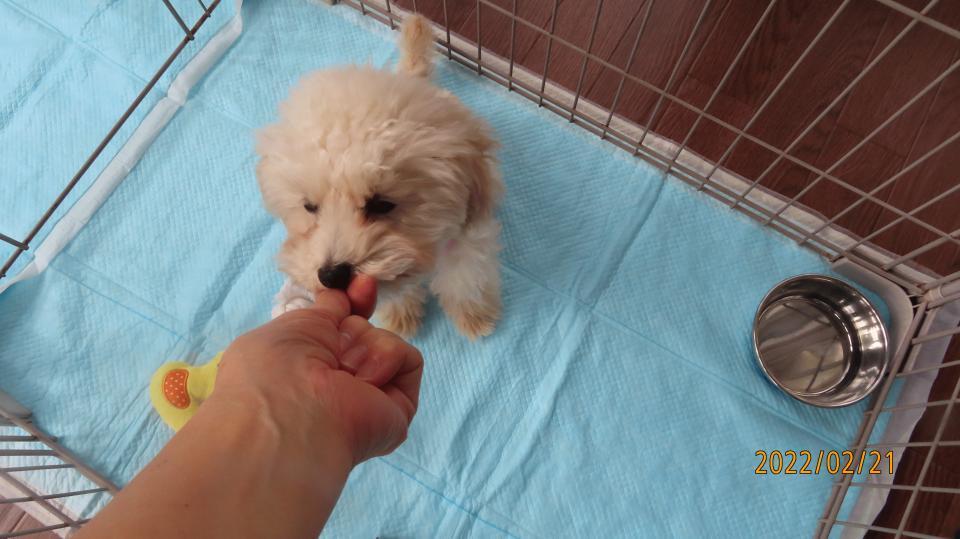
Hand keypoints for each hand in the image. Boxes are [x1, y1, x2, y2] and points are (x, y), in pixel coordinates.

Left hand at [214, 275, 423, 463]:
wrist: (293, 414)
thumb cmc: (275, 371)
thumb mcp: (292, 325)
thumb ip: (323, 310)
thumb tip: (342, 294)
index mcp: (307, 369)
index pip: (340, 329)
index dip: (352, 303)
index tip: (361, 283)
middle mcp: (338, 386)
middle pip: (363, 329)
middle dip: (353, 324)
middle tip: (333, 348)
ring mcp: (369, 398)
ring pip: (384, 341)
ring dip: (363, 346)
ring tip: (342, 374)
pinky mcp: (398, 407)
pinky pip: (408, 359)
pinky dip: (386, 360)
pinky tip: (363, 382)